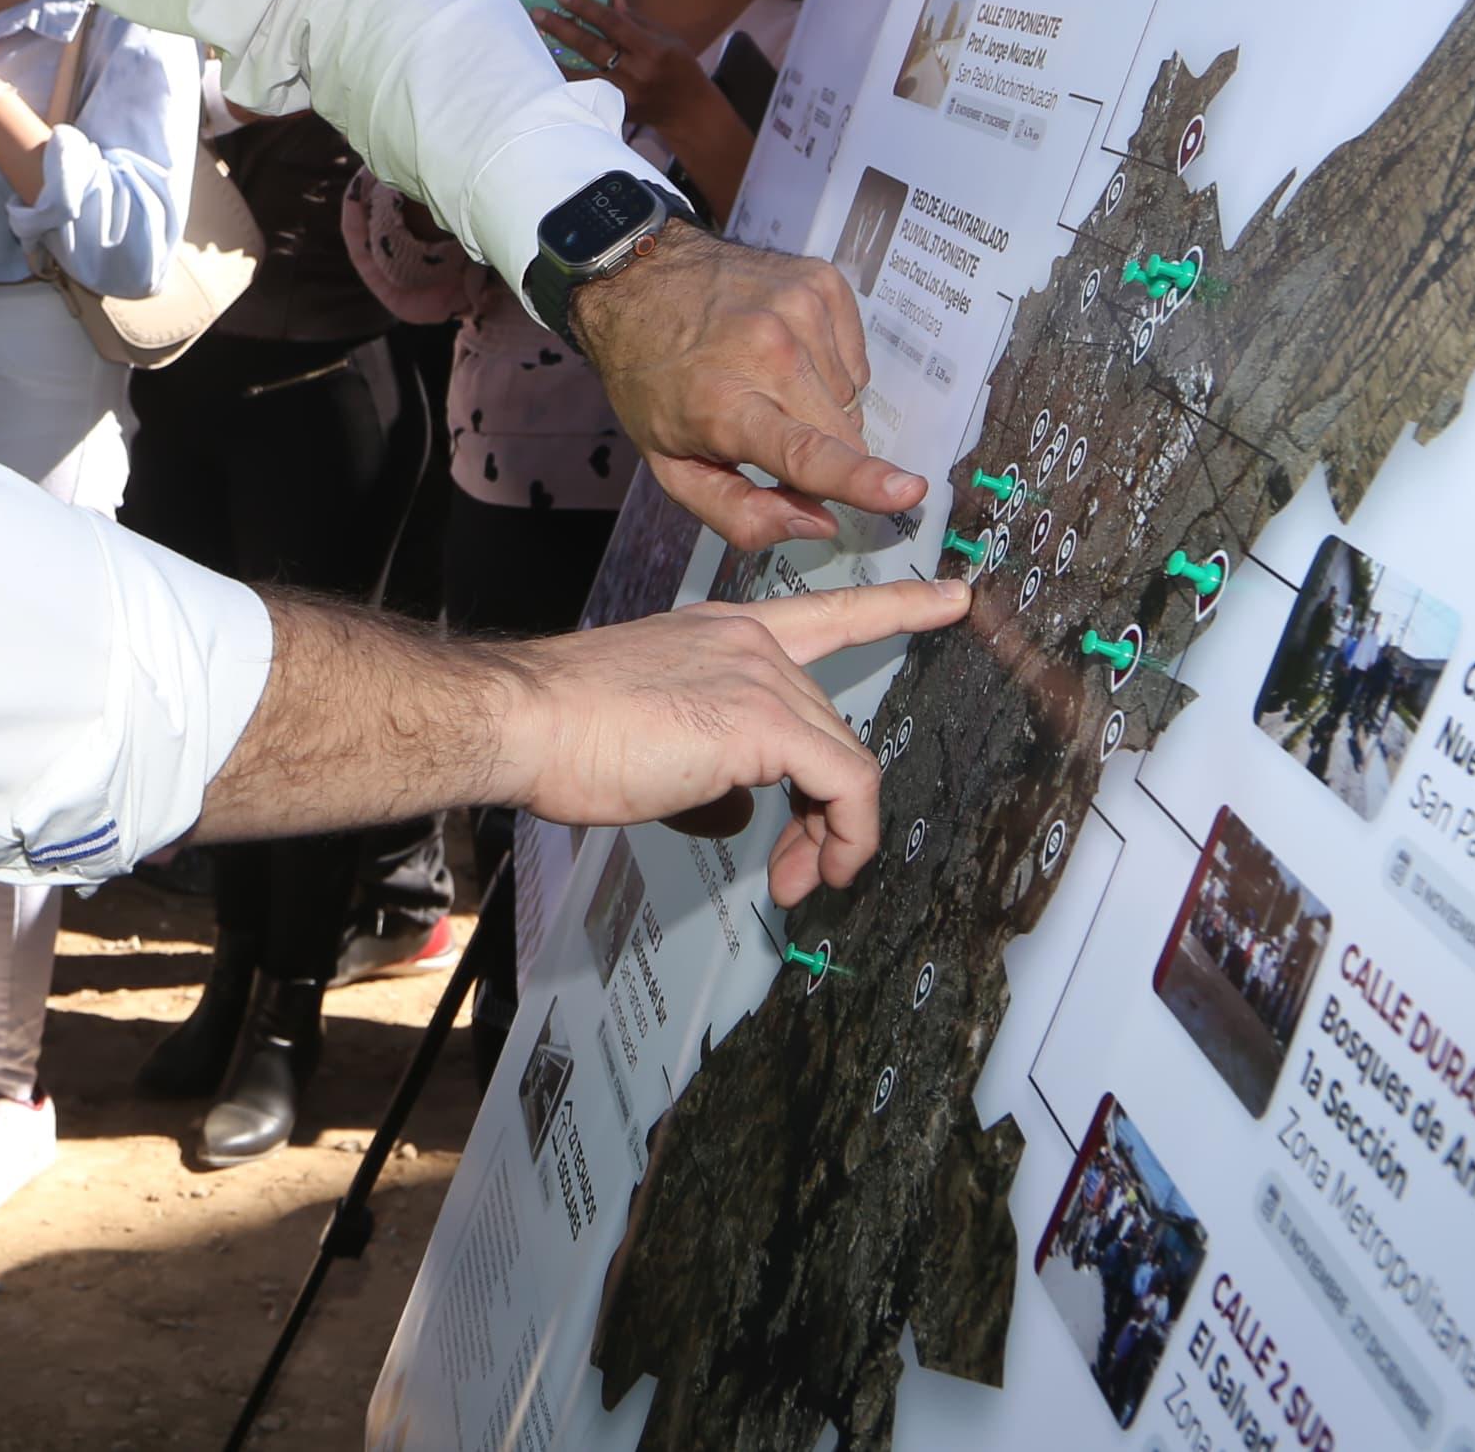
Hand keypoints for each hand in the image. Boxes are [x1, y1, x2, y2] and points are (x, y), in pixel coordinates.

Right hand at [501, 582, 973, 902]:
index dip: (897, 606)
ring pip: (845, 759)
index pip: (828, 611)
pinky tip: (818, 868)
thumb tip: (741, 811)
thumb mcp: (654, 738)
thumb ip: (713, 763)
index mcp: (723, 632)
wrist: (523, 720)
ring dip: (834, 835)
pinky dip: (846, 836)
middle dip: (828, 811)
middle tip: (800, 868)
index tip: (951, 595)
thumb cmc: (562, 728)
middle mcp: (750, 642)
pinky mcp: (762, 721)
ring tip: (803, 879)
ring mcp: (760, 676)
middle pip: (834, 726)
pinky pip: (846, 785)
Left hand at [537, 0, 709, 120]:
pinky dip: (566, 76)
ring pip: (580, 72)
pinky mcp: (614, 109)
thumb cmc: (678, 67)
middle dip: (561, 28)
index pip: (613, 23)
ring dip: (556, 54)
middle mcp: (636, 73)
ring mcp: (623, 94)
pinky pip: (584, 90)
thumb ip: (634, 17)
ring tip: (536, 37)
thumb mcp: (665, 37)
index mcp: (652, 50)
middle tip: (538, 13)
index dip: (585, 7)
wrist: (688, 111)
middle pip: (591, 47)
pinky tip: (549, 63)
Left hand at [567, 225, 929, 546]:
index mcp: (724, 402)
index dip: (861, 479)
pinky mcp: (821, 282)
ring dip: (817, 405)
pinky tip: (782, 353)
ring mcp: (799, 307)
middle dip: (822, 451)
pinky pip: (853, 359)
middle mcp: (769, 349)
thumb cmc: (653, 381)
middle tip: (766, 431)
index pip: (804, 452)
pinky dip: (825, 366)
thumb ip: (740, 513)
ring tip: (763, 381)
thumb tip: (820, 524)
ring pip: (849, 398)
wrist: (639, 280)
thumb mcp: (671, 466)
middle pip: (842, 434)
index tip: (907, 493)